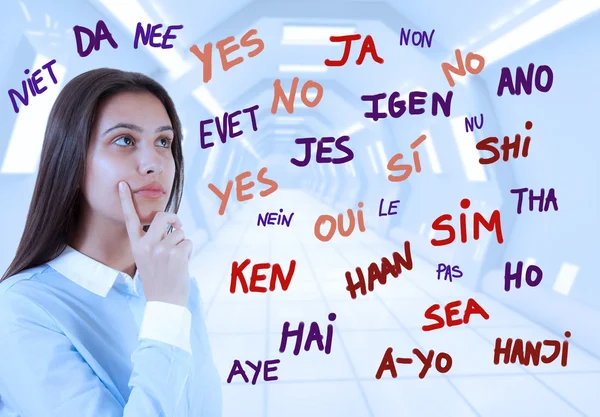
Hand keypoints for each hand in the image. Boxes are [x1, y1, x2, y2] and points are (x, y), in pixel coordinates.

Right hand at [118, 181, 191, 306]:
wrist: (164, 303)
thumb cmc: (158, 280)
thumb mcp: (147, 260)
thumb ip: (154, 242)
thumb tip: (173, 225)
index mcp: (137, 246)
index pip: (130, 220)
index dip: (126, 201)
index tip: (123, 184)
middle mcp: (147, 245)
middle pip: (164, 216)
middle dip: (175, 219)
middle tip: (178, 226)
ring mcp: (162, 249)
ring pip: (180, 232)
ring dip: (183, 243)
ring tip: (176, 260)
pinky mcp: (176, 254)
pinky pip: (189, 242)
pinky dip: (189, 251)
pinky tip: (182, 264)